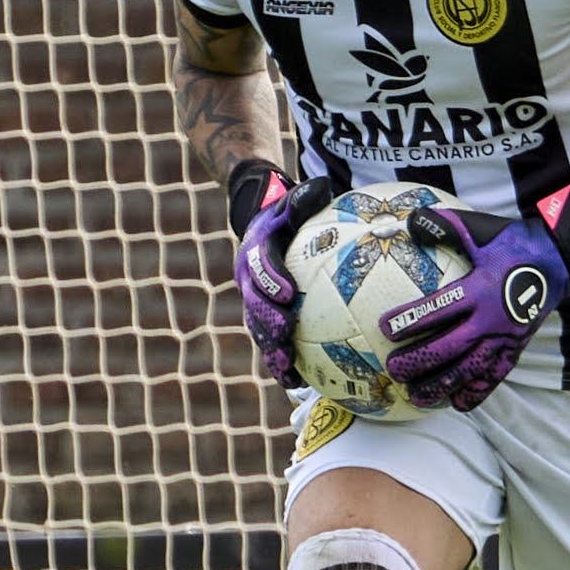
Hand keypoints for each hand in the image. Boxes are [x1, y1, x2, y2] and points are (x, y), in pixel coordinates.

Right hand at [230, 165, 339, 384]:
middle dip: (268, 321)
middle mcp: (249, 280)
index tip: (288, 293)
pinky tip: (297, 382)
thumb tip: (320, 187)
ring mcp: (254, 303)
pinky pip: (269, 344)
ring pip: (258, 329)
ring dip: (270, 349)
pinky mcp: (263, 319)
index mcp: (256, 251)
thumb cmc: (287, 214)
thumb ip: (303, 196)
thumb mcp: (293, 200)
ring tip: (287, 367)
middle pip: (254, 304)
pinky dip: (280, 363)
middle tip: (285, 333)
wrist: (262, 227)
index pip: (261, 265)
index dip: (272, 280)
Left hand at [379, 177, 569, 411]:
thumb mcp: (481, 230)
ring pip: (468, 370)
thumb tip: (410, 221)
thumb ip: (445, 226)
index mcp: (480, 289)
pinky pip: (495, 378)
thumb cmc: (515, 244)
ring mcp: (505, 339)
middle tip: (392, 369)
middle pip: (448, 348)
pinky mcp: (516, 349)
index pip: (438, 309)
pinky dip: (476, 393)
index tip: (384, 328)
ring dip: (439, 385)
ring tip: (414, 395)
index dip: (410, 321)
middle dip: (417, 361)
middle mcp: (492, 319)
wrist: (560, 261)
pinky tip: (456, 403)